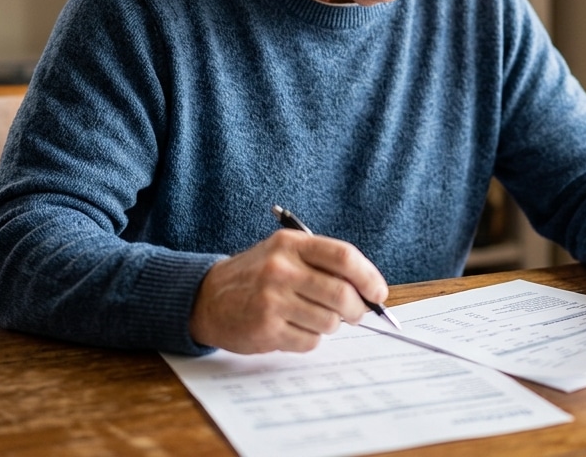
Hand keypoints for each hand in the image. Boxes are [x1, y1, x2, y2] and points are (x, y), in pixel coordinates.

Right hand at [188, 229, 389, 353]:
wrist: (207, 298)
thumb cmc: (256, 276)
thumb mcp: (284, 254)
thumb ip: (323, 264)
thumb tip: (369, 291)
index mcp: (290, 244)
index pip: (343, 256)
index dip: (369, 277)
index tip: (378, 293)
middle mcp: (281, 269)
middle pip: (342, 293)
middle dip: (357, 309)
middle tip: (355, 314)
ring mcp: (272, 300)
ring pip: (329, 322)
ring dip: (330, 325)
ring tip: (312, 318)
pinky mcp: (266, 328)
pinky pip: (310, 342)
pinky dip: (309, 339)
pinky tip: (292, 328)